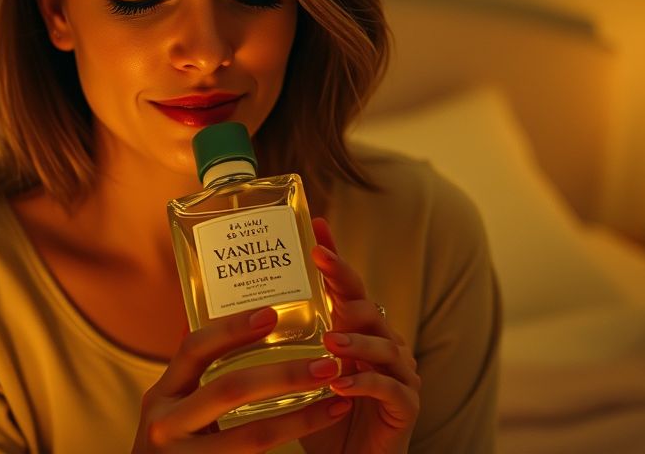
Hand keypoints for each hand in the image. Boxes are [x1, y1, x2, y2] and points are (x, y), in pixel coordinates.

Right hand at [133, 305, 353, 451]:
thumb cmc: (176, 446)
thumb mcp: (175, 411)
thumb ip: (200, 381)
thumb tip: (246, 329)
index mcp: (161, 397)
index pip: (194, 349)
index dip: (232, 329)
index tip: (271, 314)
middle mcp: (166, 425)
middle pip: (231, 389)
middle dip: (284, 374)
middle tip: (325, 364)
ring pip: (255, 436)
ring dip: (302, 418)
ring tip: (336, 400)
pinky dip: (295, 442)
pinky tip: (320, 428)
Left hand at [300, 217, 420, 453]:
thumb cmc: (323, 417)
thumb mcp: (301, 374)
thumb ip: (287, 343)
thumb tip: (238, 310)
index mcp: (358, 333)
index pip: (348, 287)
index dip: (334, 258)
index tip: (315, 227)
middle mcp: (383, 345)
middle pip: (368, 306)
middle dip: (345, 285)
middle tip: (320, 267)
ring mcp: (400, 374)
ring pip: (385, 346)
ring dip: (356, 341)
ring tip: (330, 340)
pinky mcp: (406, 406)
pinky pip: (390, 389)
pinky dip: (365, 383)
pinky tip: (340, 384)